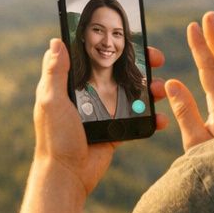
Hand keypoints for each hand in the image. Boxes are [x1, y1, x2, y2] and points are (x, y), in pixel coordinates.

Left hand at [34, 39, 169, 194]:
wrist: (67, 175)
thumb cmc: (55, 138)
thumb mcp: (51, 101)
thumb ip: (55, 73)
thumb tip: (56, 41)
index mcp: (71, 85)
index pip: (93, 58)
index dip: (111, 48)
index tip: (131, 37)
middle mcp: (88, 95)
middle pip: (118, 72)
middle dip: (140, 65)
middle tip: (157, 58)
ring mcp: (104, 112)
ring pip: (132, 93)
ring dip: (151, 89)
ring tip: (162, 89)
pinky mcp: (116, 130)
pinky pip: (138, 120)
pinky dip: (152, 117)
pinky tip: (162, 117)